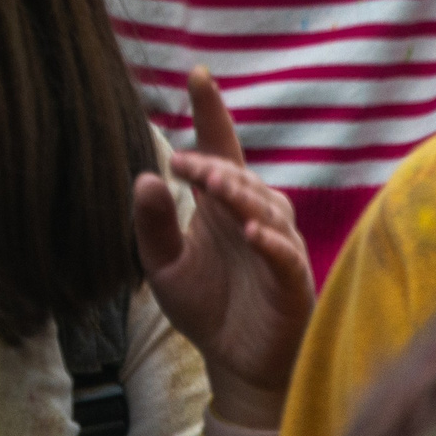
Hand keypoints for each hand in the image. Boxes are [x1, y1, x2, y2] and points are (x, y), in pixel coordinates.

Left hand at [132, 67, 313, 430]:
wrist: (235, 362)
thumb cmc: (205, 305)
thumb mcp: (163, 264)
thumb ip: (152, 224)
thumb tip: (144, 177)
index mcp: (221, 205)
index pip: (218, 149)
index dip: (210, 112)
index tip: (198, 74)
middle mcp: (253, 215)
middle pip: (238, 177)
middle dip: (213, 167)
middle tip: (184, 165)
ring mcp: (277, 247)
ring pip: (265, 207)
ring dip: (240, 195)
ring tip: (215, 188)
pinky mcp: (291, 282)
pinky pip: (285, 256)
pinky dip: (271, 242)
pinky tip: (251, 232)